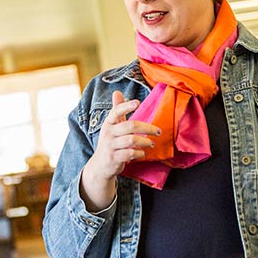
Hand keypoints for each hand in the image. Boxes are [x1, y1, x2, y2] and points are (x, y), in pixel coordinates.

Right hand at [80, 91, 160, 210]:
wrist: (100, 166)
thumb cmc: (110, 143)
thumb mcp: (111, 126)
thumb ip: (116, 110)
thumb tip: (117, 92)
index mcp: (108, 123)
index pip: (116, 112)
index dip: (126, 107)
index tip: (137, 102)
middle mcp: (108, 133)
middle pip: (130, 126)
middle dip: (147, 128)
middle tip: (158, 131)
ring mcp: (110, 146)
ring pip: (132, 140)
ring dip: (145, 142)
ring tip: (151, 143)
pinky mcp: (114, 158)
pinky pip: (130, 153)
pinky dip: (139, 153)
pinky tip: (143, 153)